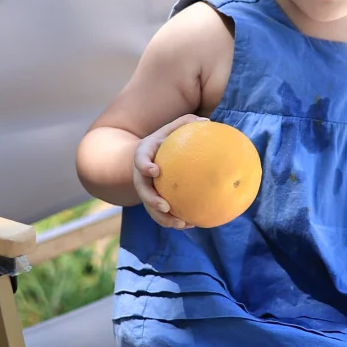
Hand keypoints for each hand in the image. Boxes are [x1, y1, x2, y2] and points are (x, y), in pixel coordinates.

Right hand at [132, 114, 208, 228]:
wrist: (148, 157)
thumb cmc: (164, 140)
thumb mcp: (171, 129)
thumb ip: (185, 123)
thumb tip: (207, 122)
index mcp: (143, 155)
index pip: (140, 160)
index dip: (144, 166)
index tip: (155, 171)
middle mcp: (141, 175)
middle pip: (142, 191)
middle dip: (152, 201)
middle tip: (165, 207)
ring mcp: (146, 190)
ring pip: (150, 208)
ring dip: (163, 218)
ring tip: (181, 224)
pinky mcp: (153, 200)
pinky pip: (161, 214)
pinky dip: (174, 220)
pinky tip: (191, 223)